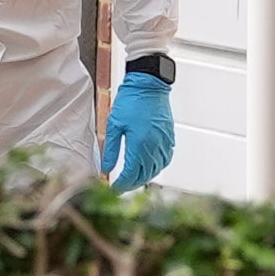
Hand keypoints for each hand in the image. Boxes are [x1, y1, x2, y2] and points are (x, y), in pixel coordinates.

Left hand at [102, 69, 175, 189]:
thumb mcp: (113, 125)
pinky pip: (164, 160)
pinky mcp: (169, 138)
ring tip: (132, 179)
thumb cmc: (130, 101)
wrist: (148, 85)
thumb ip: (110, 149)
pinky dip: (156, 167)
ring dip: (144, 178)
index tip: (113, 190)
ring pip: (156, 170)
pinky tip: (148, 167)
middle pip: (144, 176)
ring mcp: (164, 144)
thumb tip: (105, 168)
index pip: (131, 175)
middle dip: (131, 184)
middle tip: (120, 187)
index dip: (121, 185)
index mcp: (139, 145)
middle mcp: (154, 147)